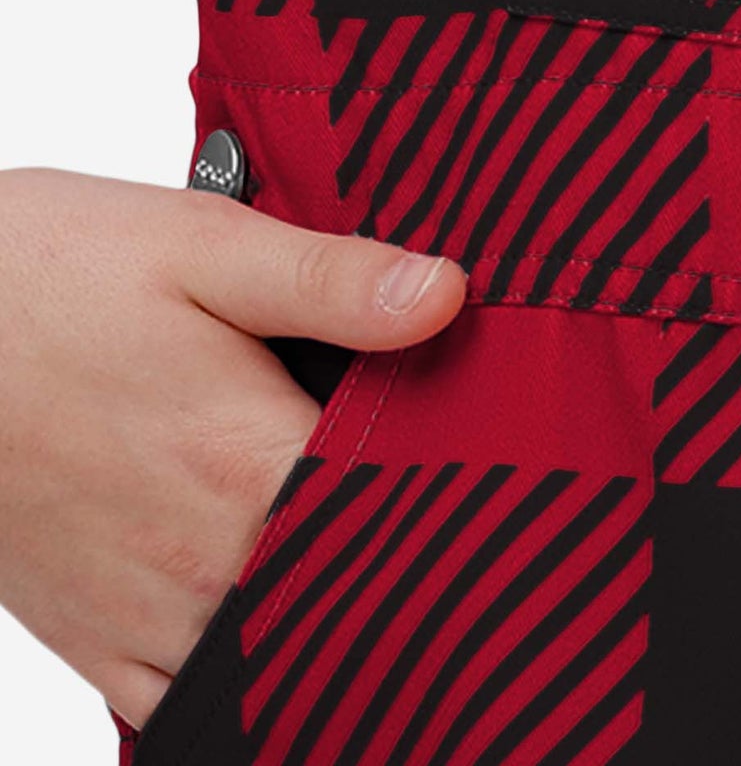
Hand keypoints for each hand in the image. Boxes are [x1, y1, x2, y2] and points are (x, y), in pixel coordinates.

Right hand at [0, 167, 464, 729]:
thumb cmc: (46, 278)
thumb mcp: (202, 246)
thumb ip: (332, 282)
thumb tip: (448, 294)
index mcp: (246, 463)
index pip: (403, 508)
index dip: (464, 479)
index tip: (497, 446)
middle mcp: (203, 561)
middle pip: (355, 582)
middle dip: (406, 539)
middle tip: (439, 478)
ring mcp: (147, 615)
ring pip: (287, 647)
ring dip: (334, 597)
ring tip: (368, 527)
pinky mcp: (100, 642)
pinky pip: (199, 691)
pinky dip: (256, 656)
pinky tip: (288, 593)